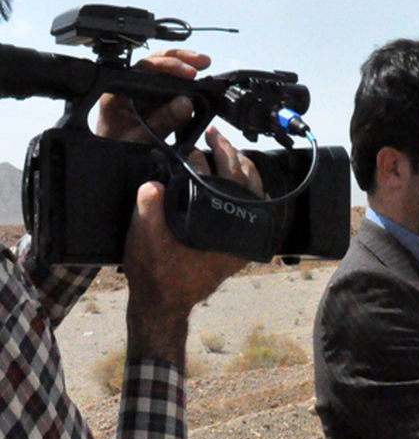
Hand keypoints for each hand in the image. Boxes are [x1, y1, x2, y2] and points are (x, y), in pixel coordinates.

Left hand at [96, 48, 211, 142]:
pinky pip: (169, 86)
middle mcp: (128, 88)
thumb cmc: (120, 149)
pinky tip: (198, 82)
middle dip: (180, 60)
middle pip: (154, 64)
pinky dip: (185, 83)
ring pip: (163, 72)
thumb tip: (186, 103)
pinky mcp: (152, 100)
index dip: (169, 67)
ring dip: (184, 66)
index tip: (189, 73)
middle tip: (203, 62)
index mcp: (118, 93)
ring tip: (204, 65)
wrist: (113, 160)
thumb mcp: (142, 139)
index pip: (144, 69)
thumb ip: (163, 122)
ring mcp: (141, 93)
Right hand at [123, 126, 260, 368]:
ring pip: (254, 194)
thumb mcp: (144, 239)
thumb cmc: (155, 272)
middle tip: (214, 135)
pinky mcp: (239, 244)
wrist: (164, 303)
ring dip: (241, 169)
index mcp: (222, 229)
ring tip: (226, 150)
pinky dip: (246, 191)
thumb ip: (149, 211)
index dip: (211, 158)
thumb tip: (153, 184)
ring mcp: (242, 239)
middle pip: (247, 183)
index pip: (228, 182)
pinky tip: (234, 179)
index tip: (196, 144)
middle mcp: (239, 233)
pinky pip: (252, 210)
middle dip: (230, 154)